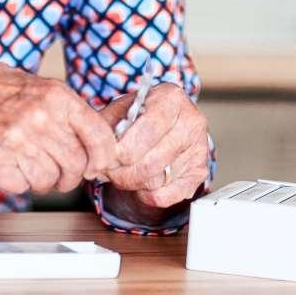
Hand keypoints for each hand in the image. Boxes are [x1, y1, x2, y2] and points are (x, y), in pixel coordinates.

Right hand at [0, 66, 118, 195]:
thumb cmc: (1, 95)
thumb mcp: (42, 88)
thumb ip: (72, 114)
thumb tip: (105, 148)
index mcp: (57, 96)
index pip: (99, 136)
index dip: (102, 158)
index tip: (96, 165)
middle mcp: (39, 116)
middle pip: (76, 166)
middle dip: (68, 174)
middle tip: (55, 168)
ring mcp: (15, 139)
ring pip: (49, 181)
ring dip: (41, 179)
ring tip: (26, 161)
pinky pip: (22, 187)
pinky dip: (17, 182)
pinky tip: (8, 164)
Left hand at [98, 82, 209, 210]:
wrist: (166, 125)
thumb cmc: (140, 116)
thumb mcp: (120, 110)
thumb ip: (106, 125)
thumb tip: (96, 149)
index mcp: (171, 98)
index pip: (147, 131)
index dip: (122, 150)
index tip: (107, 156)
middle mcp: (191, 121)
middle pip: (150, 162)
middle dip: (122, 171)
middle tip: (109, 170)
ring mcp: (199, 148)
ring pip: (155, 181)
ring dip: (131, 182)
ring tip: (123, 173)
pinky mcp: (200, 172)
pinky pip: (165, 196)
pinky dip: (147, 195)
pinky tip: (141, 183)